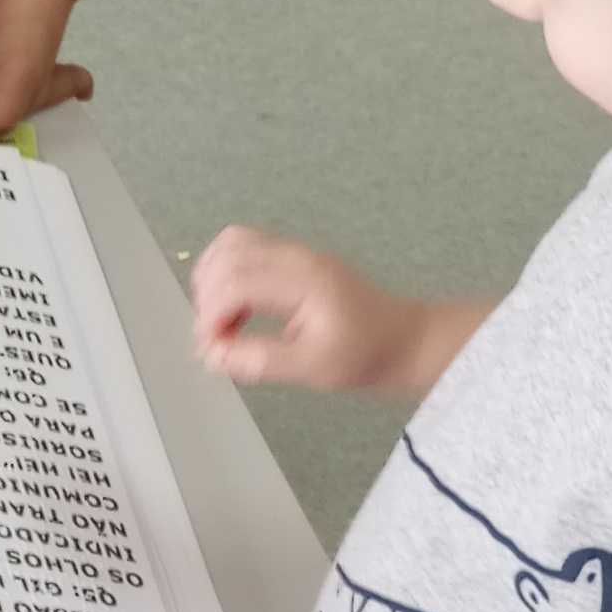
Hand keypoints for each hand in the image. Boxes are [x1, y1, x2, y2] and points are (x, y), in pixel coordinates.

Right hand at [191, 227, 430, 389]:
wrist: (404, 339)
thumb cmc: (365, 355)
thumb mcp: (315, 368)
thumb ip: (261, 361)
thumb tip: (213, 355)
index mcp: (304, 280)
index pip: (235, 282)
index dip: (211, 316)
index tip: (212, 349)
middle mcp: (296, 256)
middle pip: (227, 255)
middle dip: (208, 298)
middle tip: (216, 338)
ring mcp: (295, 251)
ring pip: (231, 244)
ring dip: (213, 279)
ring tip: (223, 319)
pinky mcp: (292, 256)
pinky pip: (244, 247)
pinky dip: (226, 271)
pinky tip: (236, 306)